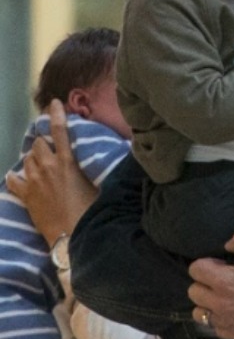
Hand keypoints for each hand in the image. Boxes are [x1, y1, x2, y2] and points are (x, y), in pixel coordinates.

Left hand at [5, 99, 97, 243]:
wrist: (72, 235)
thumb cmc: (91, 211)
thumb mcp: (99, 185)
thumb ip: (98, 169)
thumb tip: (115, 157)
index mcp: (67, 162)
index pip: (59, 130)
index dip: (56, 114)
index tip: (54, 103)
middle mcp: (47, 167)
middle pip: (38, 143)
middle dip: (43, 142)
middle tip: (50, 147)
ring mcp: (33, 181)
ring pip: (26, 159)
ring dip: (33, 158)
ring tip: (39, 163)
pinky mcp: (25, 196)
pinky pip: (13, 180)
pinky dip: (15, 177)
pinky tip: (17, 177)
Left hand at [189, 228, 233, 338]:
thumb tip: (227, 246)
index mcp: (224, 281)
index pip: (195, 270)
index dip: (208, 263)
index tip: (223, 264)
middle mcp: (220, 304)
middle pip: (193, 292)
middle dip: (205, 282)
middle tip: (225, 280)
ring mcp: (226, 323)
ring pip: (199, 312)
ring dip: (208, 303)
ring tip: (226, 297)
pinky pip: (215, 327)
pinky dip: (220, 319)